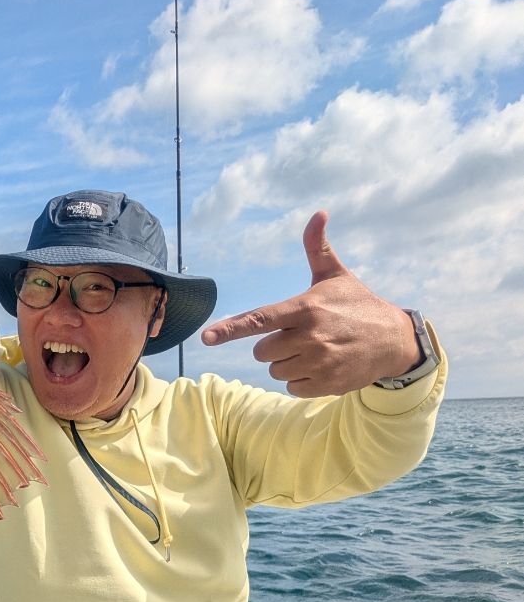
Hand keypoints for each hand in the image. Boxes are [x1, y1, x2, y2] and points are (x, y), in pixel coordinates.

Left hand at [202, 212, 420, 396]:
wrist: (394, 340)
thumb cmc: (357, 305)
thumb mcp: (336, 275)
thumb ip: (317, 248)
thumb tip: (318, 213)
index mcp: (305, 309)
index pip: (259, 320)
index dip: (230, 329)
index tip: (206, 338)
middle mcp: (310, 337)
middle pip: (261, 351)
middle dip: (273, 345)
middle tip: (298, 336)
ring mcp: (318, 363)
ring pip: (275, 371)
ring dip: (286, 364)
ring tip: (312, 351)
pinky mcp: (326, 384)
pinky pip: (292, 388)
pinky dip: (301, 381)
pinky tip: (320, 367)